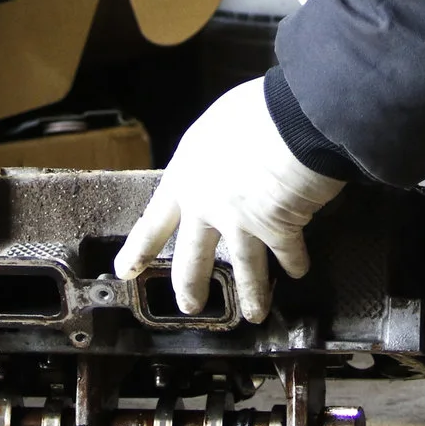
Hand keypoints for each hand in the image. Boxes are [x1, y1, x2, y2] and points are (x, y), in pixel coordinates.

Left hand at [113, 79, 345, 322]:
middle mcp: (207, 208)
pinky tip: (299, 272)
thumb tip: (226, 161)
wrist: (288, 122)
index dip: (138, 249)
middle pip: (191, 259)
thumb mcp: (216, 126)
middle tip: (190, 306)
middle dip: (190, 287)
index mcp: (185, 178)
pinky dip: (295, 264)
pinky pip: (288, 255)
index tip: (125, 270)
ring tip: (254, 314)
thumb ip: (214, 154)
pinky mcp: (278, 232)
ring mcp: (241, 226)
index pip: (154, 221)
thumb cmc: (252, 110)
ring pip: (243, 272)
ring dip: (251, 296)